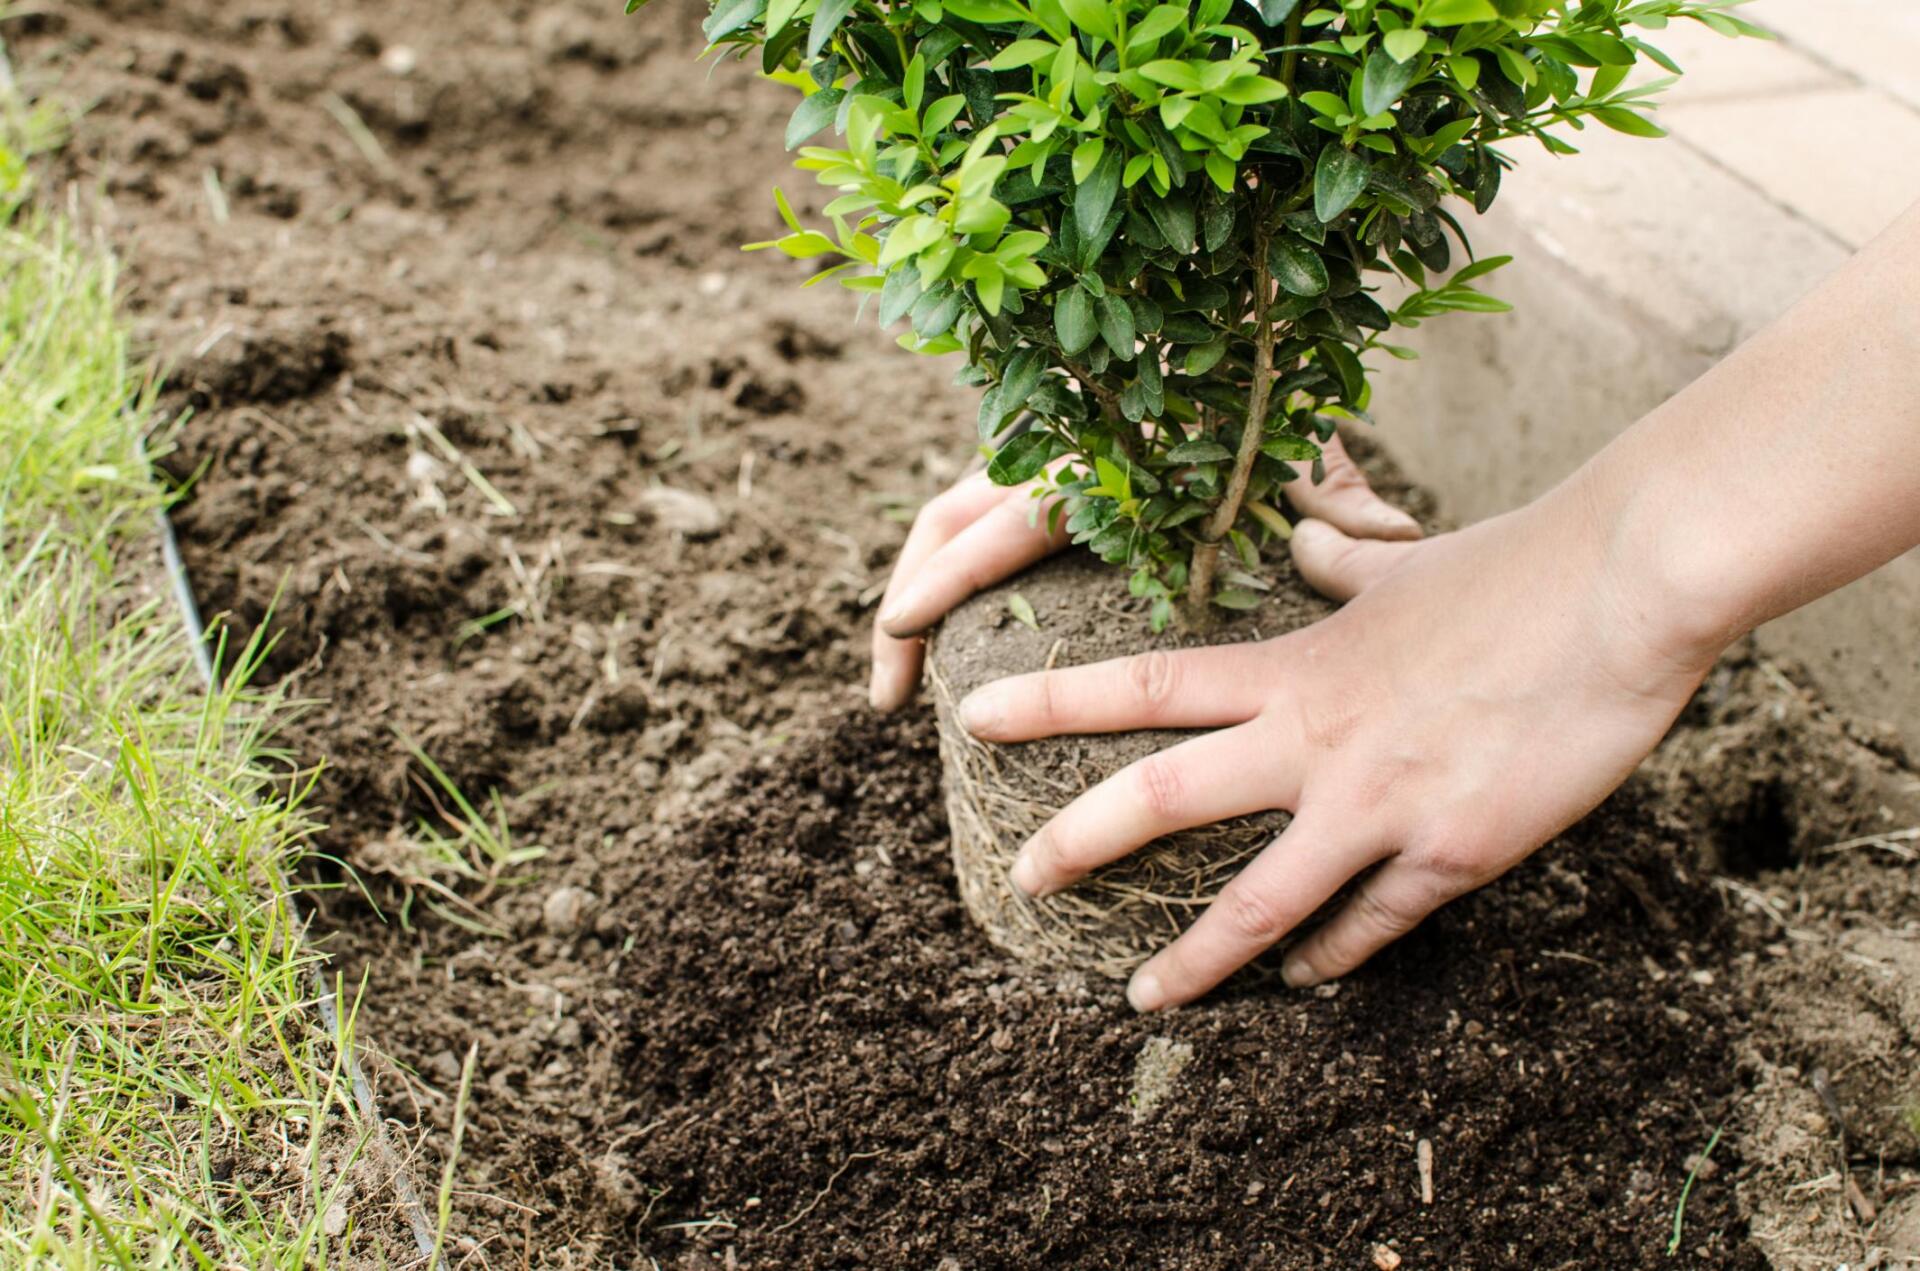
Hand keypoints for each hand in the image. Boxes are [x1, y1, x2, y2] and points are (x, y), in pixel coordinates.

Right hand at [868, 431, 1420, 709]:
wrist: (1251, 344)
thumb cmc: (1281, 413)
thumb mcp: (1309, 457)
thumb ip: (1348, 503)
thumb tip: (1396, 542)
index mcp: (1105, 453)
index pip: (1008, 514)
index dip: (953, 571)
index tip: (904, 627)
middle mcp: (1054, 453)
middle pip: (948, 520)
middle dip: (907, 600)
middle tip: (888, 697)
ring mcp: (1035, 464)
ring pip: (948, 523)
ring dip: (915, 595)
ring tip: (900, 689)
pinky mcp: (1035, 485)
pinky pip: (972, 532)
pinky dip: (946, 585)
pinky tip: (947, 651)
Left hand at [952, 474, 1716, 1009]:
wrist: (1623, 593)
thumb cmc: (1513, 568)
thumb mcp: (1400, 564)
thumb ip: (1334, 564)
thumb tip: (1299, 539)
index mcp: (1296, 668)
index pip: (1144, 684)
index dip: (1050, 701)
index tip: (975, 713)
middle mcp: (1316, 741)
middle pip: (1162, 800)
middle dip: (1074, 842)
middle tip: (1019, 877)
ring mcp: (1379, 805)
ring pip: (1257, 904)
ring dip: (1191, 960)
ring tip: (1139, 996)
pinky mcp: (1452, 853)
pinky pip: (1370, 928)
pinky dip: (1329, 959)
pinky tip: (1304, 982)